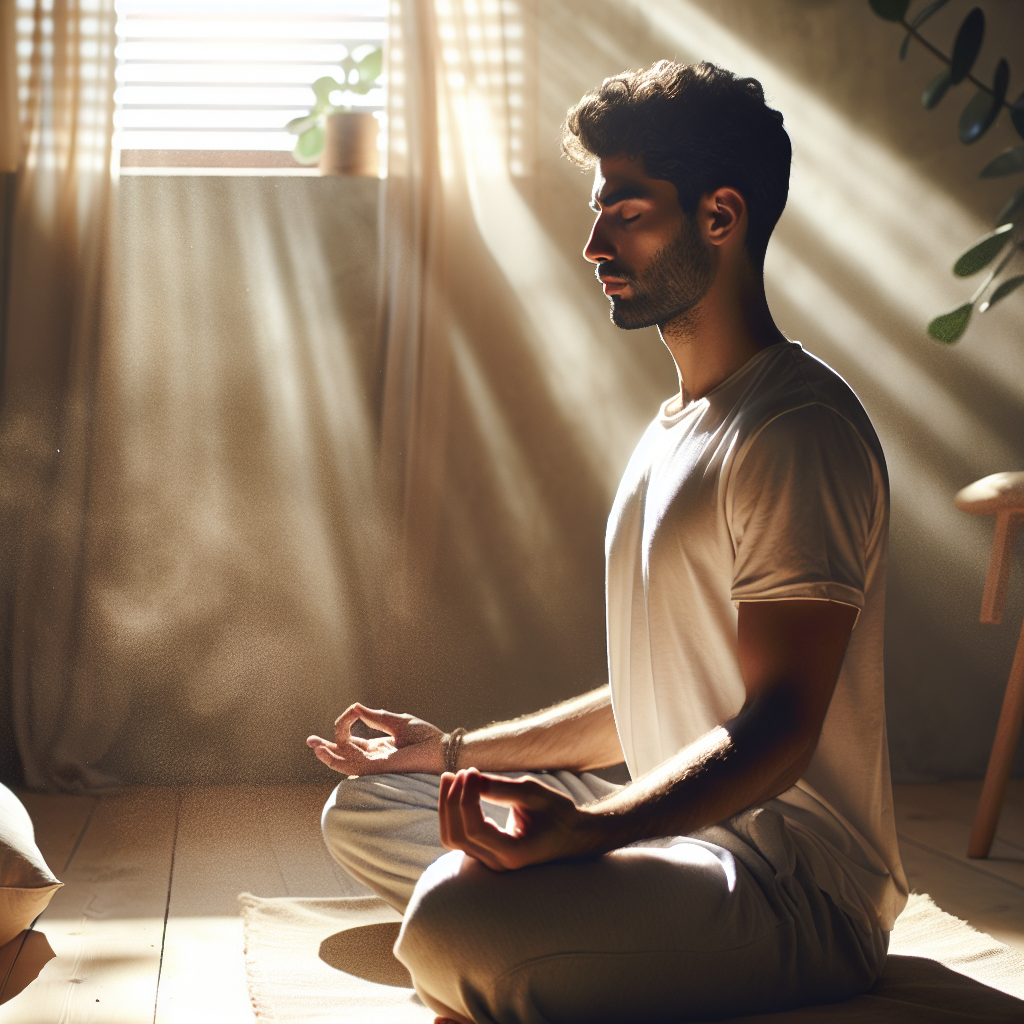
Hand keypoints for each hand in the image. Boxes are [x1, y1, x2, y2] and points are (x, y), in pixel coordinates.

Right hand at [306, 703, 444, 775]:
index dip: (344, 727)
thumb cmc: (425, 737)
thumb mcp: (397, 722)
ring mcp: (373, 764)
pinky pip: (351, 764)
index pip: (352, 743)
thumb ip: (376, 717)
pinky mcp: (376, 767)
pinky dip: (338, 756)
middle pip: (343, 755)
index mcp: (379, 747)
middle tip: (310, 741)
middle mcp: (373, 757)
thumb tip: (356, 707)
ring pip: (343, 762)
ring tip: (314, 745)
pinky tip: (327, 749)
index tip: (351, 711)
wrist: (441, 748)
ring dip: (327, 754)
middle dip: (326, 748)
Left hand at [438, 768, 608, 870]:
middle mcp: (498, 864)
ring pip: (452, 839)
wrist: (574, 834)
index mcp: (513, 853)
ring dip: (447, 807)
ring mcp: (490, 862)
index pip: (474, 829)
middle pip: (456, 837)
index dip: (466, 797)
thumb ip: (501, 788)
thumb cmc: (558, 812)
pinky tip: (456, 790)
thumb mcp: (534, 794)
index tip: (472, 771)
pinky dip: (453, 813)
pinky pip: (459, 837)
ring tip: (450, 778)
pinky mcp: (486, 853)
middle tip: (458, 772)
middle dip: (451, 801)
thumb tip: (470, 778)